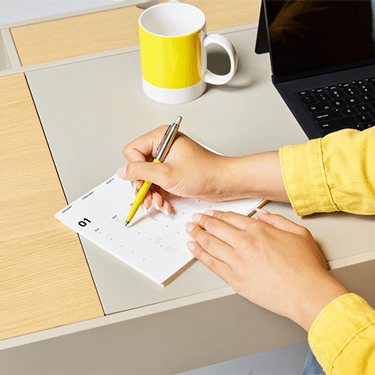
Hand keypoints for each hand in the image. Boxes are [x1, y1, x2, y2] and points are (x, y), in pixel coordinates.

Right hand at [117, 126, 288, 213]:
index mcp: (161, 137)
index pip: (132, 151)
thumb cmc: (205, 173)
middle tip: (148, 197)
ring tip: (158, 203)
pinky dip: (159, 194)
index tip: (143, 182)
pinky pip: (157, 182)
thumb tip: (123, 171)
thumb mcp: (167, 174)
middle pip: (138, 166)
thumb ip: (141, 172)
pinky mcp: (173, 170)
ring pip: (147, 177)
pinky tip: (164, 203)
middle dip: (143, 185)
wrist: (224, 183)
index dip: (136, 169)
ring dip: (151, 193)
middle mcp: (163, 146)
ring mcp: (168, 159)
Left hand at [185, 209, 348, 331]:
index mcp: (258, 230)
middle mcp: (244, 243)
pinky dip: (198, 253)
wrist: (307, 294)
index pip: (230, 218)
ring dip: (196, 234)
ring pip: (209, 243)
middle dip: (202, 221)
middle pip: (216, 227)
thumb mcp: (299, 233)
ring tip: (189, 229)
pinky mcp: (234, 279)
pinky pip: (210, 263)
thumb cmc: (306, 267)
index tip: (210, 213)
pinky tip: (192, 248)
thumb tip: (262, 214)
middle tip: (195, 218)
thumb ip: (278, 221)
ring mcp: (237, 261)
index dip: (217, 214)